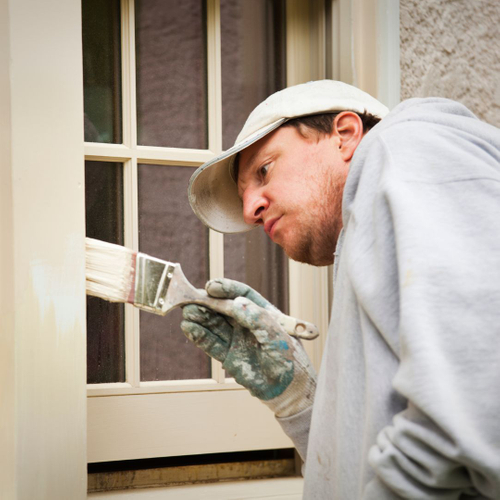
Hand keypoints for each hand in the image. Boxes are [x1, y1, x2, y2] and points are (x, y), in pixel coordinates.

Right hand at [181, 278, 315, 417]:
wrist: (288, 390)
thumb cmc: (289, 360)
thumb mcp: (277, 336)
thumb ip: (258, 319)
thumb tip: (236, 303)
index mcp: (262, 312)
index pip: (242, 295)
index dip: (226, 289)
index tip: (212, 286)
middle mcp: (246, 323)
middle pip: (223, 307)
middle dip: (207, 302)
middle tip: (191, 298)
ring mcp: (236, 339)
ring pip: (213, 323)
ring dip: (199, 316)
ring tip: (187, 312)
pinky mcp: (227, 356)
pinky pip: (210, 342)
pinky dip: (198, 335)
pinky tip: (189, 327)